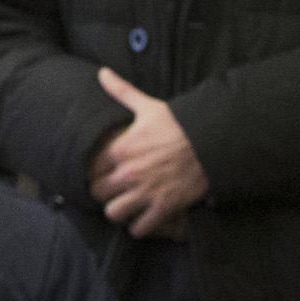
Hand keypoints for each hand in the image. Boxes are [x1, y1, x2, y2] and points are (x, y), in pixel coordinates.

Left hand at [89, 69, 208, 238]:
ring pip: (113, 213)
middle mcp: (128, 173)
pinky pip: (140, 228)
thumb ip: (121, 91)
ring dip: (118, 211)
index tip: (102, 170)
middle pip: (97, 193)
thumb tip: (102, 72)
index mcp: (120, 149)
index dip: (94, 170)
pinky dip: (139, 227)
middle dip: (103, 192)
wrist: (209, 142)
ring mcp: (145, 192)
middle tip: (113, 190)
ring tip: (125, 205)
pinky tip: (142, 218)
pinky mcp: (163, 208)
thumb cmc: (177, 123)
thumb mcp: (147, 105)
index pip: (90, 168)